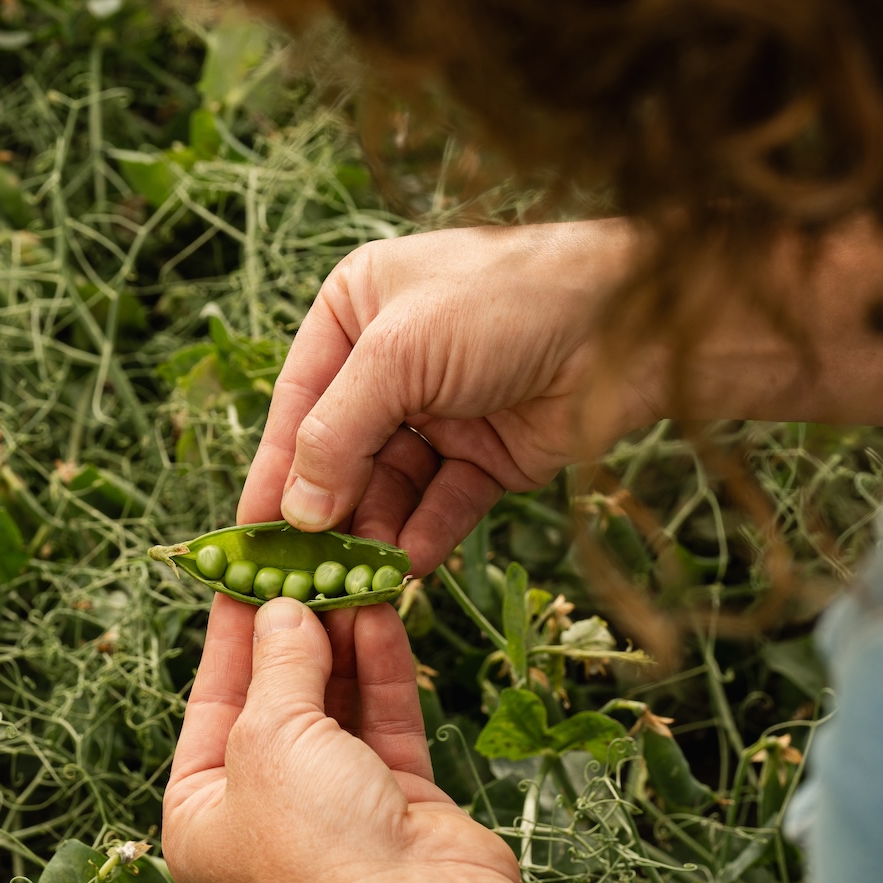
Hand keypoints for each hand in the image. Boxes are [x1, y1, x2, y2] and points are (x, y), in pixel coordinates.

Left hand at [163, 595, 519, 882]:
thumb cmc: (317, 842)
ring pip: (333, 706)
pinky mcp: (396, 804)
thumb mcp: (270, 737)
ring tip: (351, 573)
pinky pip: (381, 722)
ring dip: (342, 642)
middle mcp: (262, 818)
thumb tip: (281, 609)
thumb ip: (277, 666)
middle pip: (274, 703)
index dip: (229, 635)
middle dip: (295, 633)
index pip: (209, 705)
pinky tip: (381, 613)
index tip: (244, 569)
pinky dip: (381, 670)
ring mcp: (332, 812)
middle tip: (307, 561)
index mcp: (201, 819)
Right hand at [239, 220, 650, 567]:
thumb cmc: (508, 301)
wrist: (635, 323)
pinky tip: (408, 568)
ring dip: (374, 533)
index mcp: (356, 310)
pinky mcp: (489, 456)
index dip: (274, 471)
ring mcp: (443, 411)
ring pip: (390, 487)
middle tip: (299, 576)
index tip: (247, 537)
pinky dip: (424, 536)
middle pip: (341, 453)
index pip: (298, 403)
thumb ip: (338, 433)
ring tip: (357, 581)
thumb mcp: (400, 355)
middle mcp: (392, 361)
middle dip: (325, 514)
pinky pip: (443, 504)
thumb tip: (296, 512)